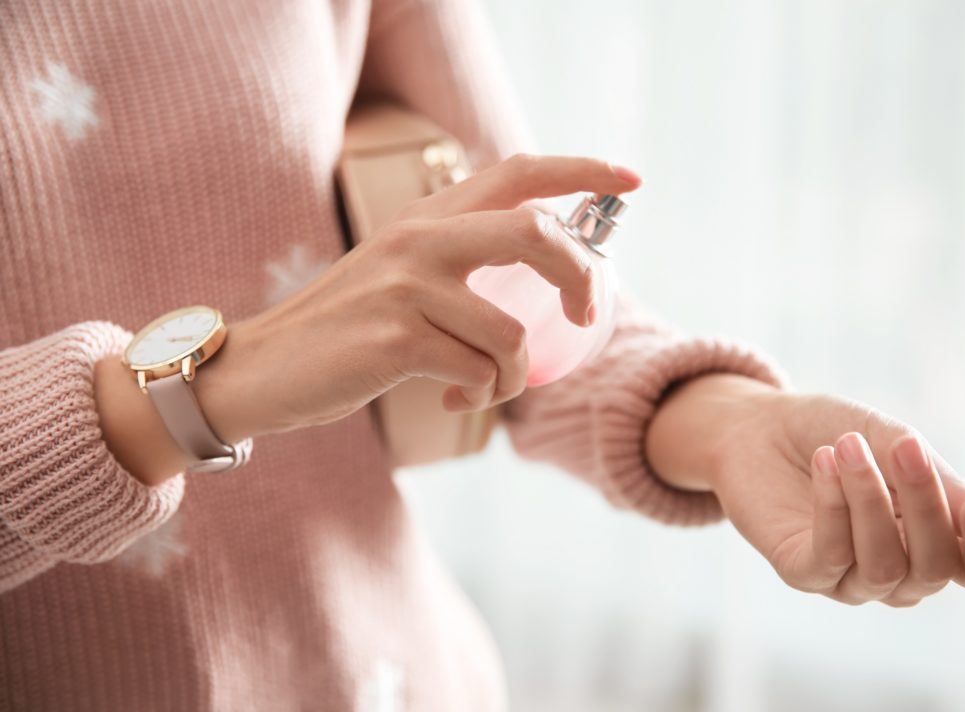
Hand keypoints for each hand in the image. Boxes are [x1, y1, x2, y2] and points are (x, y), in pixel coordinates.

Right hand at [195, 154, 641, 442]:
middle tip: (585, 316)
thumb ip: (460, 260)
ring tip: (484, 391)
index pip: (517, 171)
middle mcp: (420, 238)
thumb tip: (543, 272)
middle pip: (535, 234)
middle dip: (579, 278)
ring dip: (512, 378)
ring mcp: (407, 286)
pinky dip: (479, 398)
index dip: (581, 171)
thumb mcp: (401, 275)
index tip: (630, 180)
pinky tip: (452, 403)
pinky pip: (478, 375)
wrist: (261, 369)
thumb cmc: (345, 330)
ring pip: (511, 335)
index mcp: (428, 217)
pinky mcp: (395, 338)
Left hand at [646, 374, 964, 605]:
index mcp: (934, 542)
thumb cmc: (834, 433)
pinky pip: (830, 555)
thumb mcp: (894, 444)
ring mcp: (849, 578)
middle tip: (905, 447)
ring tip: (846, 444)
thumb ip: (942, 484)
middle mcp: (898, 571)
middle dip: (925, 505)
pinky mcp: (802, 572)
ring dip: (869, 498)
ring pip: (884, 564)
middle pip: (936, 567)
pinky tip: (824, 462)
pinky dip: (832, 506)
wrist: (757, 426)